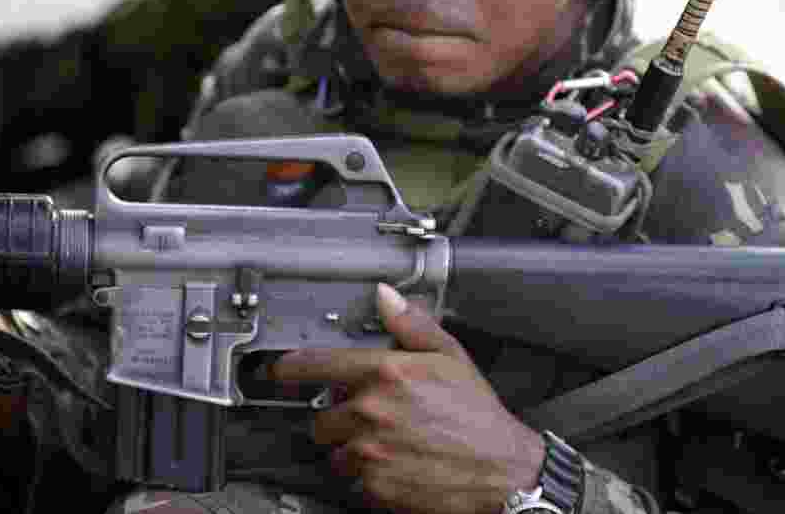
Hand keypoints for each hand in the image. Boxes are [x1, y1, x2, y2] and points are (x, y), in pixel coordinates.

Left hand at [273, 284, 544, 513]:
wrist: (501, 470)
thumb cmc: (478, 415)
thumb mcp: (451, 357)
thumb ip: (412, 326)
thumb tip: (387, 298)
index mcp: (388, 373)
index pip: (321, 364)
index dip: (294, 367)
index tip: (282, 370)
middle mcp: (372, 411)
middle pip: (323, 416)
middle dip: (340, 417)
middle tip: (370, 418)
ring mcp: (370, 451)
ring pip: (336, 451)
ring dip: (351, 448)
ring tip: (387, 444)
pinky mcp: (375, 486)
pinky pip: (354, 480)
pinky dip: (368, 476)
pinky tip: (396, 464)